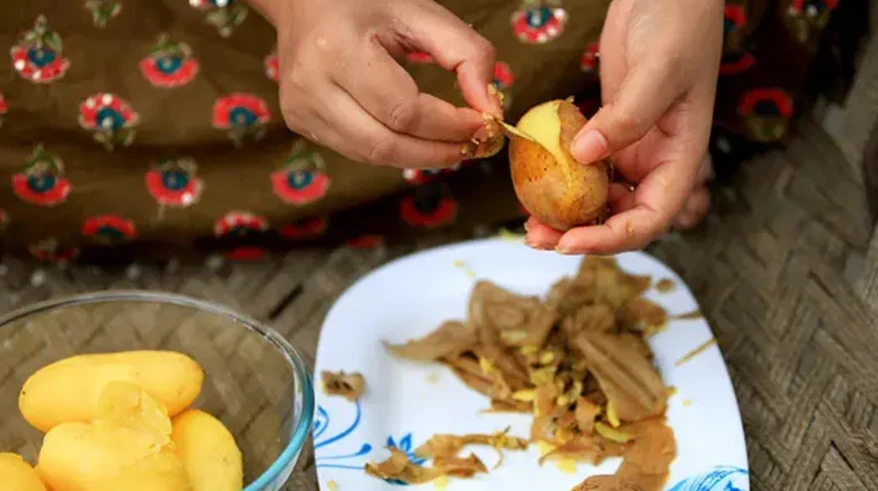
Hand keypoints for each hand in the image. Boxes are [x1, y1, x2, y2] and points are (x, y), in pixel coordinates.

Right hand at [251, 0, 500, 167]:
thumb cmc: (366, 3)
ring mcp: (300, 109)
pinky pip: (357, 151)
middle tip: (473, 146)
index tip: (483, 124)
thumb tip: (490, 109)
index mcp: (338, 49)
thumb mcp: (421, 13)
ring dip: (419, 157)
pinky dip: (394, 150)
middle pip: (385, 145)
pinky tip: (417, 139)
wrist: (304, 1)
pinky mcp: (299, 123)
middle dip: (437, 151)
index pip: (403, 111)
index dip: (448, 126)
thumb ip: (466, 54)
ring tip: (452, 145)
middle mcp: (311, 85)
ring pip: (372, 156)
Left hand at [525, 0, 722, 253]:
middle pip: (620, 217)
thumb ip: (628, 115)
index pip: (650, 218)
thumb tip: (583, 157)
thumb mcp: (658, 68)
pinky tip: (533, 185)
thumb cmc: (678, 23)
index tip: (569, 241)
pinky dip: (560, 182)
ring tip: (529, 221)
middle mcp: (656, 161)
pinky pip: (583, 169)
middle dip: (580, 234)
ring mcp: (631, 148)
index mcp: (681, 157)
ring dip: (567, 215)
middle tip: (536, 236)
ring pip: (599, 198)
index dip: (611, 238)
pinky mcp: (607, 131)